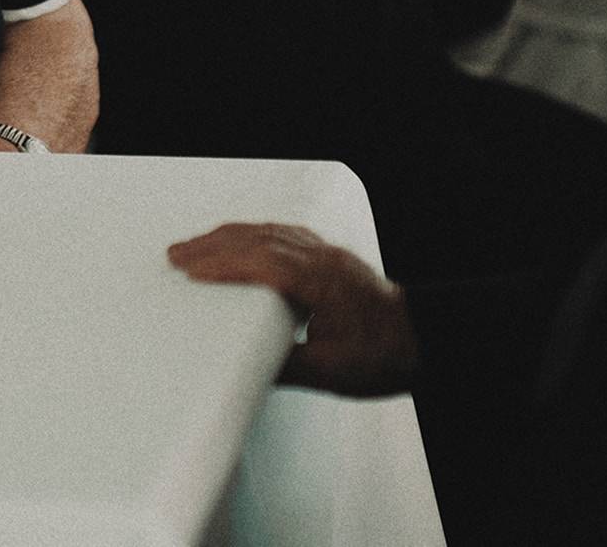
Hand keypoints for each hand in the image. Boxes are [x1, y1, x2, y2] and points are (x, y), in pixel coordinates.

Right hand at [168, 222, 418, 396]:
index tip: (188, 268)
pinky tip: (246, 240)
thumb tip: (246, 367)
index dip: (220, 263)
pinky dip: (256, 235)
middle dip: (212, 244)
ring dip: (230, 236)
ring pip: (270, 232)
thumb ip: (285, 367)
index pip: (260, 262)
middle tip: (177, 253)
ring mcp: (328, 255)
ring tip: (199, 245)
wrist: (428, 340)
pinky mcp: (332, 259)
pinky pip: (286, 235)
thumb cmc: (388, 354)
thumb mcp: (331, 373)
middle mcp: (323, 260)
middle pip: (258, 240)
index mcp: (320, 281)